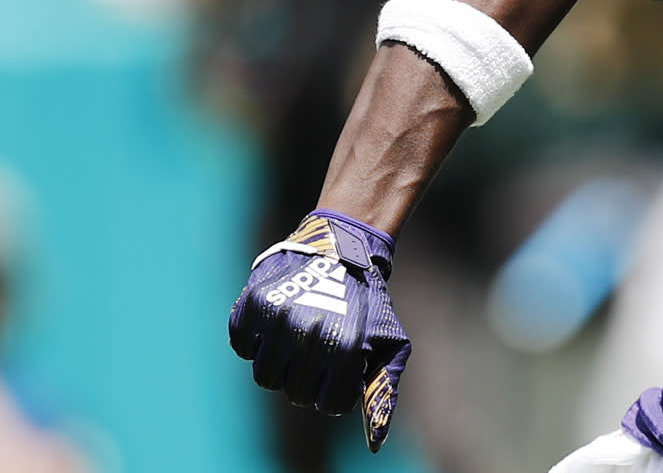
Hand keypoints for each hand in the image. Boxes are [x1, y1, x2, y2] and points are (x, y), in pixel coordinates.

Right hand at [229, 210, 411, 450]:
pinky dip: (256, 342)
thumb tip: (375, 445)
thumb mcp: (389, 343)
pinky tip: (276, 323)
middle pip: (296, 395)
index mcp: (345, 349)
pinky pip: (242, 348)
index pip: (330, 405)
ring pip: (265, 379)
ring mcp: (278, 321)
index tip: (341, 372)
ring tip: (298, 340)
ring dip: (282, 365)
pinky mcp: (251, 307)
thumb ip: (383, 391)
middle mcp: (309, 336)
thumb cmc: (368, 305)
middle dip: (310, 380)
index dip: (336, 392)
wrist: (341, 250)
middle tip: (319, 353)